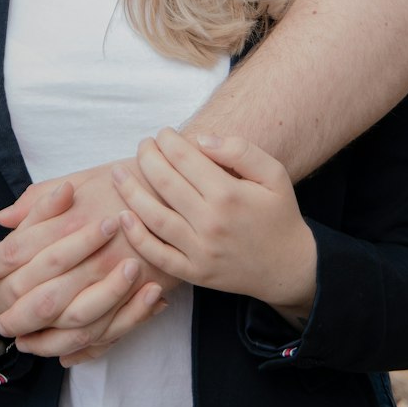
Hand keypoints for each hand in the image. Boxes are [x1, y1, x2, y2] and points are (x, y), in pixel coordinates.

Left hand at [0, 161, 177, 355]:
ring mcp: (117, 279)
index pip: (18, 250)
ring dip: (45, 337)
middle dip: (15, 312)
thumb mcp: (82, 178)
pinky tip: (66, 353)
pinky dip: (84, 348)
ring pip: (72, 322)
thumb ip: (40, 200)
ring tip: (25, 342)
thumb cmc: (127, 178)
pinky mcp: (141, 294)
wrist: (182, 185)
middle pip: (41, 295)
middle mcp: (91, 256)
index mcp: (70, 223)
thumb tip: (3, 217)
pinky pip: (108, 332)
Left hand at [113, 129, 316, 320]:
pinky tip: (123, 216)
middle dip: (147, 157)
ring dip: (131, 192)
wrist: (288, 267)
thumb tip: (200, 140)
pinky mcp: (194, 273)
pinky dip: (137, 237)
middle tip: (143, 145)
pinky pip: (158, 255)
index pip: (183, 158)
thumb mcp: (273, 173)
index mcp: (229, 194)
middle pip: (164, 182)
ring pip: (154, 217)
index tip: (163, 133)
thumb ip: (239, 150)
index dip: (167, 141)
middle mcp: (211, 223)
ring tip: (119, 173)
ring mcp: (200, 251)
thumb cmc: (278, 214)